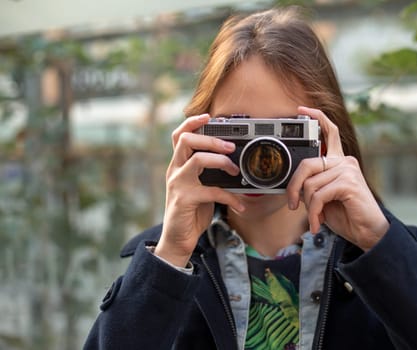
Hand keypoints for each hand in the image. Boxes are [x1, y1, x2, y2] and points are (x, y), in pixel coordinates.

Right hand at [155, 114, 244, 265]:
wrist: (177, 239)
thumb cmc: (191, 211)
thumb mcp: (199, 187)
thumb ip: (208, 174)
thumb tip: (233, 163)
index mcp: (178, 165)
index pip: (179, 135)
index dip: (192, 122)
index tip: (209, 115)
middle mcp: (175, 170)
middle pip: (187, 140)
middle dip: (211, 139)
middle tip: (231, 147)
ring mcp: (178, 184)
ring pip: (198, 160)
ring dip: (221, 162)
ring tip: (236, 170)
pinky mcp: (185, 200)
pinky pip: (211, 191)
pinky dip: (230, 197)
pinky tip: (240, 205)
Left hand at [287, 107, 388, 251]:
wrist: (368, 232)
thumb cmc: (346, 215)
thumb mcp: (324, 197)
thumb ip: (313, 184)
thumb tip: (294, 185)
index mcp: (339, 162)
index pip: (330, 132)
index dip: (316, 118)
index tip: (301, 110)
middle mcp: (345, 162)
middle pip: (307, 164)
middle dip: (294, 187)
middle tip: (292, 204)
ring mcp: (348, 170)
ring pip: (310, 184)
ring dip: (308, 207)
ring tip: (316, 218)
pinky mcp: (348, 183)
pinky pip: (318, 195)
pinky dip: (314, 212)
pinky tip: (319, 222)